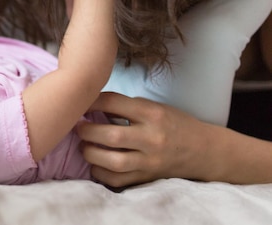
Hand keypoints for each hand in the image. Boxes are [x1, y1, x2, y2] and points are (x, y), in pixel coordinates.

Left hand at [77, 92, 210, 186]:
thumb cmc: (174, 124)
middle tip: (77, 127)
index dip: (90, 102)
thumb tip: (91, 105)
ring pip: (113, 161)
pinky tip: (95, 164)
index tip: (79, 103)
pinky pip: (118, 180)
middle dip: (87, 131)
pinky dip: (101, 173)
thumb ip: (126, 107)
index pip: (113, 103)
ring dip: (91, 153)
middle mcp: (152, 137)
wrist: (205, 150)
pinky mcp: (148, 177)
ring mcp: (150, 161)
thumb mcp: (154, 107)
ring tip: (84, 146)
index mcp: (152, 113)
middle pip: (111, 135)